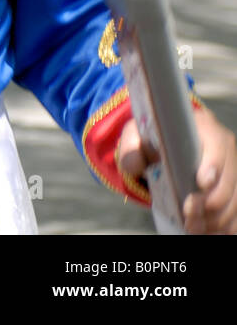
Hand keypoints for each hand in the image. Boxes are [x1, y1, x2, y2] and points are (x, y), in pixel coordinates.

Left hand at [118, 104, 236, 232]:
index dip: (213, 164)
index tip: (201, 183)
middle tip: (189, 216)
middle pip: (229, 178)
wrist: (161, 147)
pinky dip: (224, 224)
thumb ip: (130, 147)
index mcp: (203, 126)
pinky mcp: (232, 188)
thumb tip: (135, 165)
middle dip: (210, 201)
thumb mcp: (135, 135)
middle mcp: (224, 147)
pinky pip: (236, 211)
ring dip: (216, 217)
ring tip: (193, 227)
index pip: (217, 143)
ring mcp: (231, 168)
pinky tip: (206, 230)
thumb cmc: (151, 138)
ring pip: (234, 198)